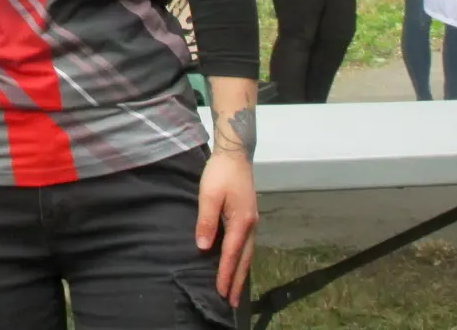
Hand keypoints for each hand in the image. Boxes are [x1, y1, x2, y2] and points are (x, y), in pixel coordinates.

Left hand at [197, 149, 257, 304]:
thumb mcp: (208, 195)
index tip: (219, 291)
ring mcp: (252, 222)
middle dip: (236, 281)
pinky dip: (242, 259)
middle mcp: (251, 225)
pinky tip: (237, 264)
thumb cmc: (220, 173)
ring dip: (240, 272)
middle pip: (244, 259)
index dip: (224, 273)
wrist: (236, 154)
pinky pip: (247, 245)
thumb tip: (204, 247)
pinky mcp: (248, 217)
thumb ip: (206, 221)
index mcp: (242, 222)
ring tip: (234, 289)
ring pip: (247, 254)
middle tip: (230, 301)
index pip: (231, 254)